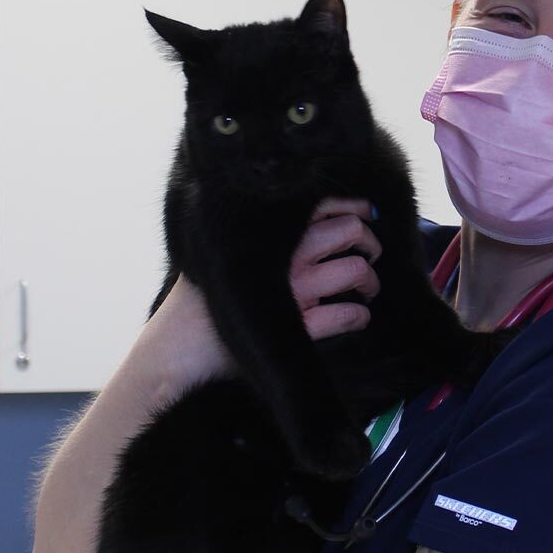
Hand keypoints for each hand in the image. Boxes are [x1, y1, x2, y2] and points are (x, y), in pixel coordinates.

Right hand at [141, 198, 381, 391]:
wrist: (181, 348)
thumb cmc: (201, 302)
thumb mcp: (222, 255)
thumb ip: (257, 238)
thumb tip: (301, 224)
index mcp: (267, 234)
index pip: (323, 204)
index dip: (353, 207)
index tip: (365, 215)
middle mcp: (285, 256)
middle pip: (350, 231)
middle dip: (370, 242)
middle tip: (370, 253)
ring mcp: (295, 291)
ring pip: (356, 271)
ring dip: (370, 281)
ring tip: (367, 289)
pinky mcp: (299, 327)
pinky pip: (347, 315)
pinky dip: (360, 315)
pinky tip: (358, 317)